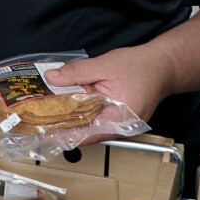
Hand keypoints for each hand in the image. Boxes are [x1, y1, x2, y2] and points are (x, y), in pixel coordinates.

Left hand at [43, 45, 175, 123]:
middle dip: (60, 129)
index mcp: (120, 119)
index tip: (41, 133)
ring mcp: (119, 124)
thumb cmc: (140, 66)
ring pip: (89, 128)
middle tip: (35, 123)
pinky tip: (63, 108)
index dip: (63, 135)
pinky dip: (79, 115)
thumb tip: (51, 77)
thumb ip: (77, 72)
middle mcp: (120, 127)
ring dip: (68, 122)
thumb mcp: (105, 65)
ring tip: (43, 116)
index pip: (87, 134)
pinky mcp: (117, 118)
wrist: (164, 65)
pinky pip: (95, 120)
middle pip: (85, 133)